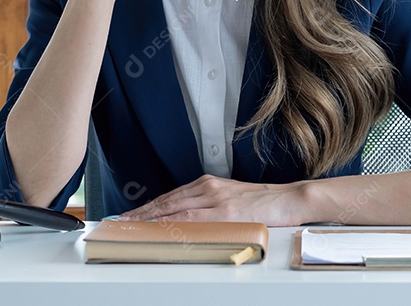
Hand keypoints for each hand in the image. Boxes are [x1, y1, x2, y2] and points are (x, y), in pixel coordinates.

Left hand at [118, 175, 307, 226]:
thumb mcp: (231, 199)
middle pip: (168, 200)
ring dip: (151, 217)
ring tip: (132, 224)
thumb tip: (187, 220)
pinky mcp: (226, 212)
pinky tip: (160, 227)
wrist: (289, 199)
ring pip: (175, 208)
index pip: (172, 196)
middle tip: (121, 220)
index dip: (149, 205)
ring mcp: (216, 199)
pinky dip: (172, 222)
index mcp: (209, 184)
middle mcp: (209, 188)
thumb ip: (209, 205)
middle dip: (142, 211)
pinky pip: (193, 218)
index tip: (132, 213)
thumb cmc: (264, 202)